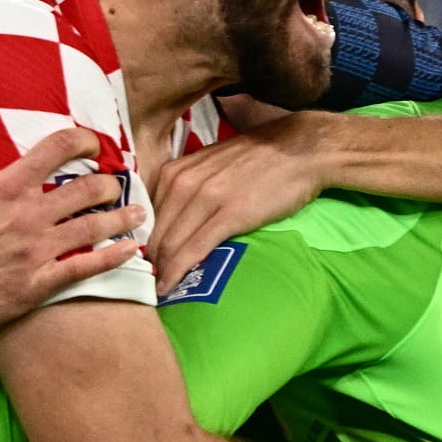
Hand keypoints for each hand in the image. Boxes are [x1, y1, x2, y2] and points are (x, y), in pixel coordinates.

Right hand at [0, 84, 147, 328]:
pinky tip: (130, 251)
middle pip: (87, 189)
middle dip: (109, 184)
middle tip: (115, 184)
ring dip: (121, 218)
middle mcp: (28, 215)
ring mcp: (36, 251)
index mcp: (8, 185)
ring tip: (138, 213)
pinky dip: (113, 258)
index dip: (84, 140)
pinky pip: (85, 268)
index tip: (94, 144)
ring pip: (93, 228)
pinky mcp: (38, 283)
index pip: (58, 148)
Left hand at [149, 111, 330, 292]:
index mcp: (175, 171)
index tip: (143, 263)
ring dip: (161, 271)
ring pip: (170, 244)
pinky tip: (169, 287)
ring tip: (158, 291)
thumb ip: (186, 186)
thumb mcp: (209, 165)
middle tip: (147, 283)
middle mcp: (183, 182)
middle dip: (149, 262)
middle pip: (155, 233)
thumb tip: (170, 218)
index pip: (146, 216)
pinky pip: (194, 249)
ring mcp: (205, 197)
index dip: (142, 243)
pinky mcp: (230, 214)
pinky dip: (177, 271)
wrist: (299, 151)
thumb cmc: (258, 160)